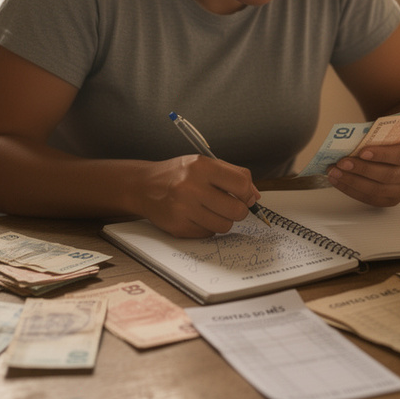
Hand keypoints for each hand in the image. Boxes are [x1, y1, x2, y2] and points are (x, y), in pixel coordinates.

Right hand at [138, 155, 260, 237]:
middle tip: (230, 206)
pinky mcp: (178, 227)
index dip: (248, 194)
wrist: (144, 186)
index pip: (241, 184)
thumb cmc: (179, 174)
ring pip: (224, 226)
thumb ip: (233, 175)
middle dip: (239, 211)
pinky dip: (208, 227)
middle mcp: (191, 187)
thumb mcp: (204, 164)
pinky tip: (197, 216)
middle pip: (236, 210)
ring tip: (211, 210)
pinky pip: (209, 234)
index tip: (246, 197)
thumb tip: (255, 196)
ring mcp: (183, 209)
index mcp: (201, 167)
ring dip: (223, 220)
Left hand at [326, 138, 399, 206]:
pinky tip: (340, 182)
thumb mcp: (392, 134)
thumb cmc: (395, 141)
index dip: (382, 155)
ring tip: (335, 173)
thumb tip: (350, 142)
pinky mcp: (392, 201)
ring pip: (377, 190)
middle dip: (362, 169)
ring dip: (353, 182)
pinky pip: (371, 199)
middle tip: (342, 163)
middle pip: (388, 176)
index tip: (362, 151)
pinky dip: (352, 191)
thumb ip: (378, 137)